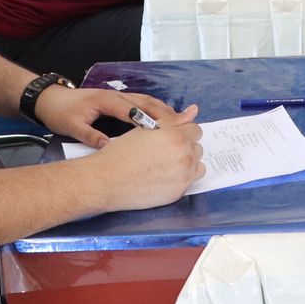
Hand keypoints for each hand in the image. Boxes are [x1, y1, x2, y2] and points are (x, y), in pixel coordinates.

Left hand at [36, 86, 198, 147]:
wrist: (49, 99)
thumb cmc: (60, 113)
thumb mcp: (71, 126)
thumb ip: (90, 135)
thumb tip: (108, 146)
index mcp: (106, 101)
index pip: (134, 110)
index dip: (152, 120)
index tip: (169, 131)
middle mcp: (116, 96)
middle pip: (147, 103)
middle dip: (168, 114)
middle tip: (188, 124)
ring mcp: (118, 96)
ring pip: (147, 102)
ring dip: (165, 111)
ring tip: (184, 122)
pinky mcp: (118, 100)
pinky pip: (142, 104)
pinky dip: (157, 110)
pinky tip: (166, 119)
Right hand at [88, 123, 205, 212]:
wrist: (107, 180)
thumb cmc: (122, 151)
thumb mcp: (146, 128)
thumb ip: (173, 120)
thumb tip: (194, 110)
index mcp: (177, 137)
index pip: (195, 130)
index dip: (183, 132)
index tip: (172, 137)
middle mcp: (184, 157)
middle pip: (198, 148)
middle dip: (185, 148)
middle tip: (165, 151)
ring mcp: (183, 177)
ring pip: (198, 166)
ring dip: (187, 163)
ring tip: (167, 164)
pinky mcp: (178, 193)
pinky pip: (189, 182)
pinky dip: (181, 179)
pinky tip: (164, 176)